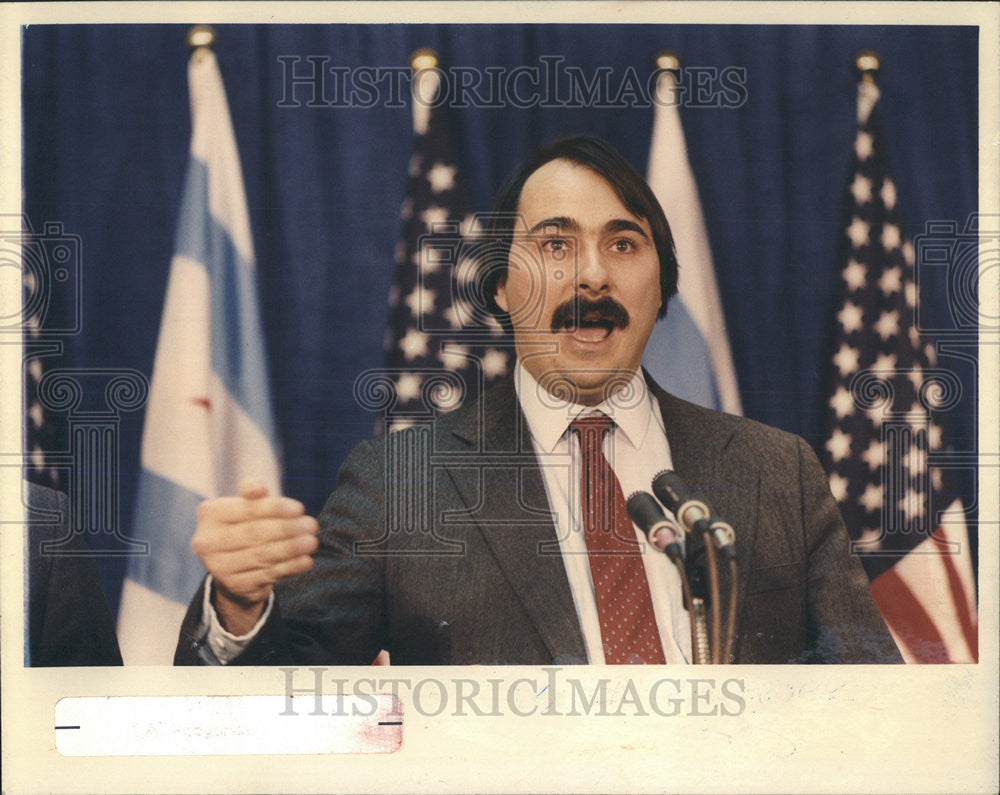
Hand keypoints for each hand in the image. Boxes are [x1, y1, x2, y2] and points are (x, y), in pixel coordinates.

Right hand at [191, 478, 318, 634]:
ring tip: (312, 542)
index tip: (300, 509)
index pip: (247, 509)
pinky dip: (290, 567)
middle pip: (254, 533)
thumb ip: (252, 492)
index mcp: (209, 514)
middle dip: (287, 529)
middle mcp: (207, 541)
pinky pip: (267, 574)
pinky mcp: (234, 585)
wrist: (235, 568)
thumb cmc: (244, 526)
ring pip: (262, 555)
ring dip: (292, 548)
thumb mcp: (246, 506)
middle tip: (312, 525)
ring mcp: (218, 566)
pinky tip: (306, 560)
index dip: (275, 508)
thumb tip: (259, 488)